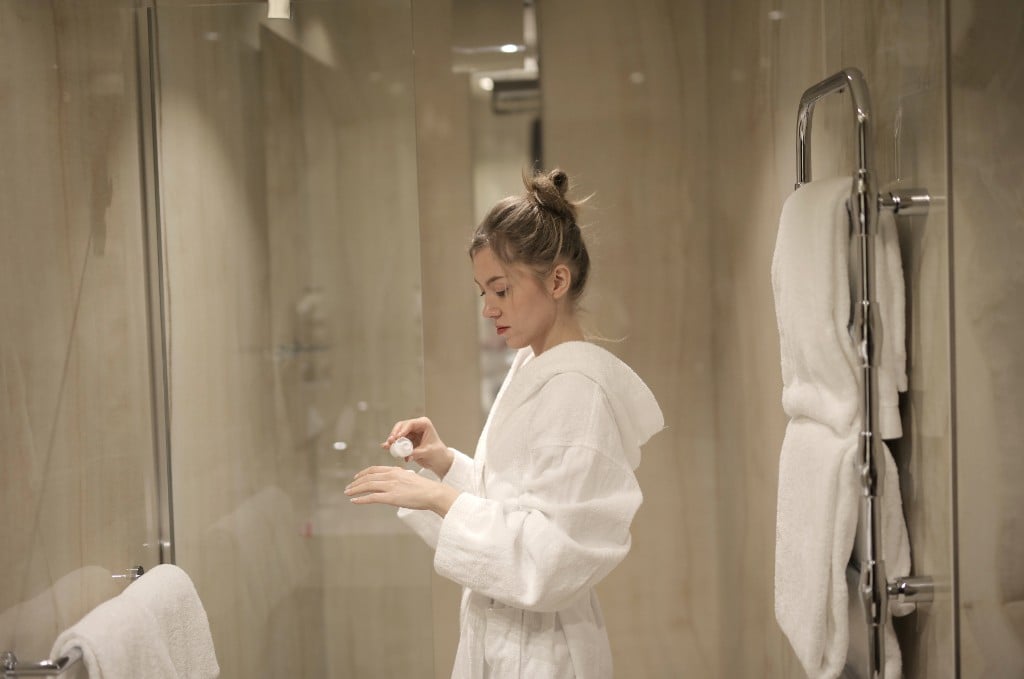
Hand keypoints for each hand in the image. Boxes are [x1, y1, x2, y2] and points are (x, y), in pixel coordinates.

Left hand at [345, 465, 459, 515]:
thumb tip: (394, 485)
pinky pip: (372, 497)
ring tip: (348, 493)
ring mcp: (391, 486)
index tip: (357, 477)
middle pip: (368, 477)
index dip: (363, 473)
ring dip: (355, 490)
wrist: (433, 493)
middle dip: (356, 483)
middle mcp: (391, 476)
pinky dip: (361, 499)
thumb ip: (400, 479)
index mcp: (396, 470)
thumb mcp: (410, 478)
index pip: (375, 470)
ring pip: (368, 486)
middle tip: (348, 487)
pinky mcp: (391, 497)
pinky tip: (355, 501)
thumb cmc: (425, 488)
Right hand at [381, 416, 453, 477]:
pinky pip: (398, 442)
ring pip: (397, 434)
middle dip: (394, 434)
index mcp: (424, 424)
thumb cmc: (438, 454)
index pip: (411, 424)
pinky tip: (386, 448)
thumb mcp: (428, 452)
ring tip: (388, 447)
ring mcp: (411, 433)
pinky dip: (393, 445)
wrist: (439, 461)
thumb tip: (406, 455)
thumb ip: (417, 453)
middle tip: (390, 442)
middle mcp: (416, 426)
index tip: (397, 437)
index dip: (402, 430)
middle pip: (401, 427)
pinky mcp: (407, 441)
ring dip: (392, 441)